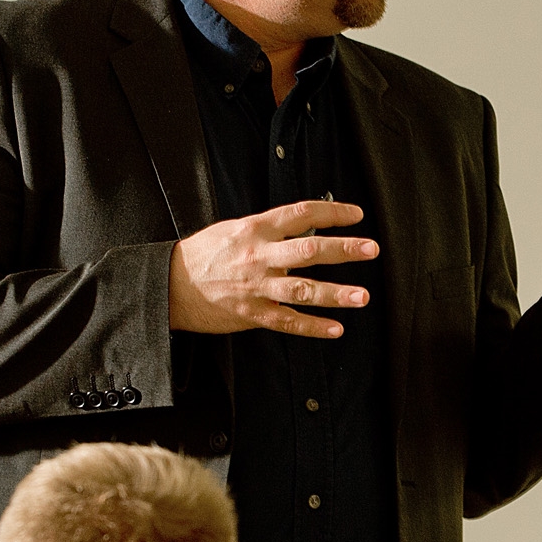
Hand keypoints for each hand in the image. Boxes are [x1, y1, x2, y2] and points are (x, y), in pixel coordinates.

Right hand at [169, 200, 375, 337]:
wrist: (170, 284)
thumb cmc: (204, 254)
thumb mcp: (235, 229)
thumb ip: (270, 229)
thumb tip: (306, 227)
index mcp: (255, 229)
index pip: (300, 213)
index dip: (331, 212)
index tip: (356, 214)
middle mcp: (259, 256)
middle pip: (308, 250)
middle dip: (343, 249)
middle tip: (370, 248)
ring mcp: (257, 287)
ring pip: (302, 290)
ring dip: (335, 294)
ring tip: (362, 296)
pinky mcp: (252, 314)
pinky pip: (287, 322)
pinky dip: (313, 327)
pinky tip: (336, 329)